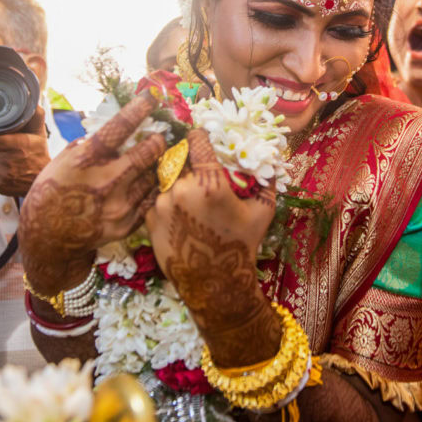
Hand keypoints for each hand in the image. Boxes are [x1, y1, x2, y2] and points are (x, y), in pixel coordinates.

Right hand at [19, 94, 167, 293]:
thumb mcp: (63, 160)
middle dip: (158, 140)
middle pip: (149, 152)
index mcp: (87, 159)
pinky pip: (149, 200)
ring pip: (154, 176)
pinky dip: (150, 189)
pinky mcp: (126, 225)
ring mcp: (119, 205)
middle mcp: (106, 181)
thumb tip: (116, 129)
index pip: (120, 127)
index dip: (140, 108)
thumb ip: (90, 144)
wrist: (47, 237)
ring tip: (155, 161)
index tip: (153, 96)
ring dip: (156, 166)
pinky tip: (146, 184)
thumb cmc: (53, 191)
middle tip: (161, 136)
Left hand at [145, 129, 279, 359]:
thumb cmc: (241, 245)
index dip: (200, 137)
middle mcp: (181, 189)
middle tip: (198, 169)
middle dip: (189, 161)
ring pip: (167, 178)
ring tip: (191, 197)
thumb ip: (266, 181)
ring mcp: (161, 204)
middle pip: (180, 158)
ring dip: (177, 181)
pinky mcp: (149, 218)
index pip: (197, 140)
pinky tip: (182, 214)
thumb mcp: (262, 211)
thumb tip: (272, 159)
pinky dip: (168, 201)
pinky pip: (158, 198)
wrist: (214, 284)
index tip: (202, 138)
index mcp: (209, 182)